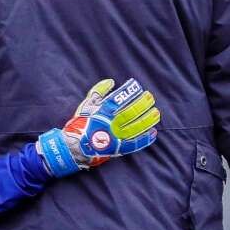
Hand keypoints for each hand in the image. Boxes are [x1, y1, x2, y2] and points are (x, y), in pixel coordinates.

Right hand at [37, 78, 161, 176]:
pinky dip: (144, 139)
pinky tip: (153, 133)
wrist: (72, 147)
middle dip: (142, 104)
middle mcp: (110, 124)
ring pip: (136, 127)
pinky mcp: (118, 148)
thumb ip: (98, 92)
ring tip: (156, 113)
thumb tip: (111, 81)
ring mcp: (115, 137)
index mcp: (101, 113)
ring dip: (147, 120)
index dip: (129, 92)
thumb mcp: (86, 106)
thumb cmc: (80, 125)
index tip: (137, 87)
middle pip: (130, 112)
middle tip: (150, 98)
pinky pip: (134, 144)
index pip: (118, 100)